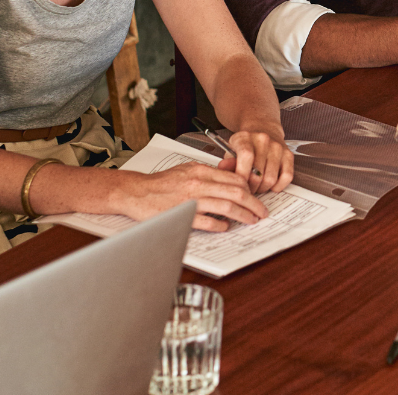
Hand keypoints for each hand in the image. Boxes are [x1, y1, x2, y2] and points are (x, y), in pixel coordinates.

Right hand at [113, 163, 268, 231]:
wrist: (136, 192)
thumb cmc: (159, 184)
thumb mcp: (185, 170)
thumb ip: (206, 174)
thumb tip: (227, 177)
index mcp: (199, 170)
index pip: (234, 177)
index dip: (250, 188)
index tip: (255, 196)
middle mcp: (198, 182)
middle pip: (236, 191)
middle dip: (254, 203)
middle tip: (262, 211)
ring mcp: (191, 199)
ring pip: (228, 206)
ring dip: (244, 215)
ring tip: (252, 220)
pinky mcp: (184, 215)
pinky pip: (210, 222)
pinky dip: (222, 226)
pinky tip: (226, 227)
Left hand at [226, 129, 293, 193]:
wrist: (261, 129)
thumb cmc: (244, 144)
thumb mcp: (231, 149)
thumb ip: (228, 162)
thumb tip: (223, 170)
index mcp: (245, 137)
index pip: (246, 156)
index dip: (242, 175)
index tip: (239, 185)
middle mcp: (263, 140)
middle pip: (258, 173)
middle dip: (251, 187)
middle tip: (247, 190)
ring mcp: (277, 147)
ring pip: (272, 178)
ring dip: (263, 188)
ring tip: (257, 188)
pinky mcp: (288, 154)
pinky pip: (287, 176)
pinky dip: (279, 186)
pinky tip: (271, 186)